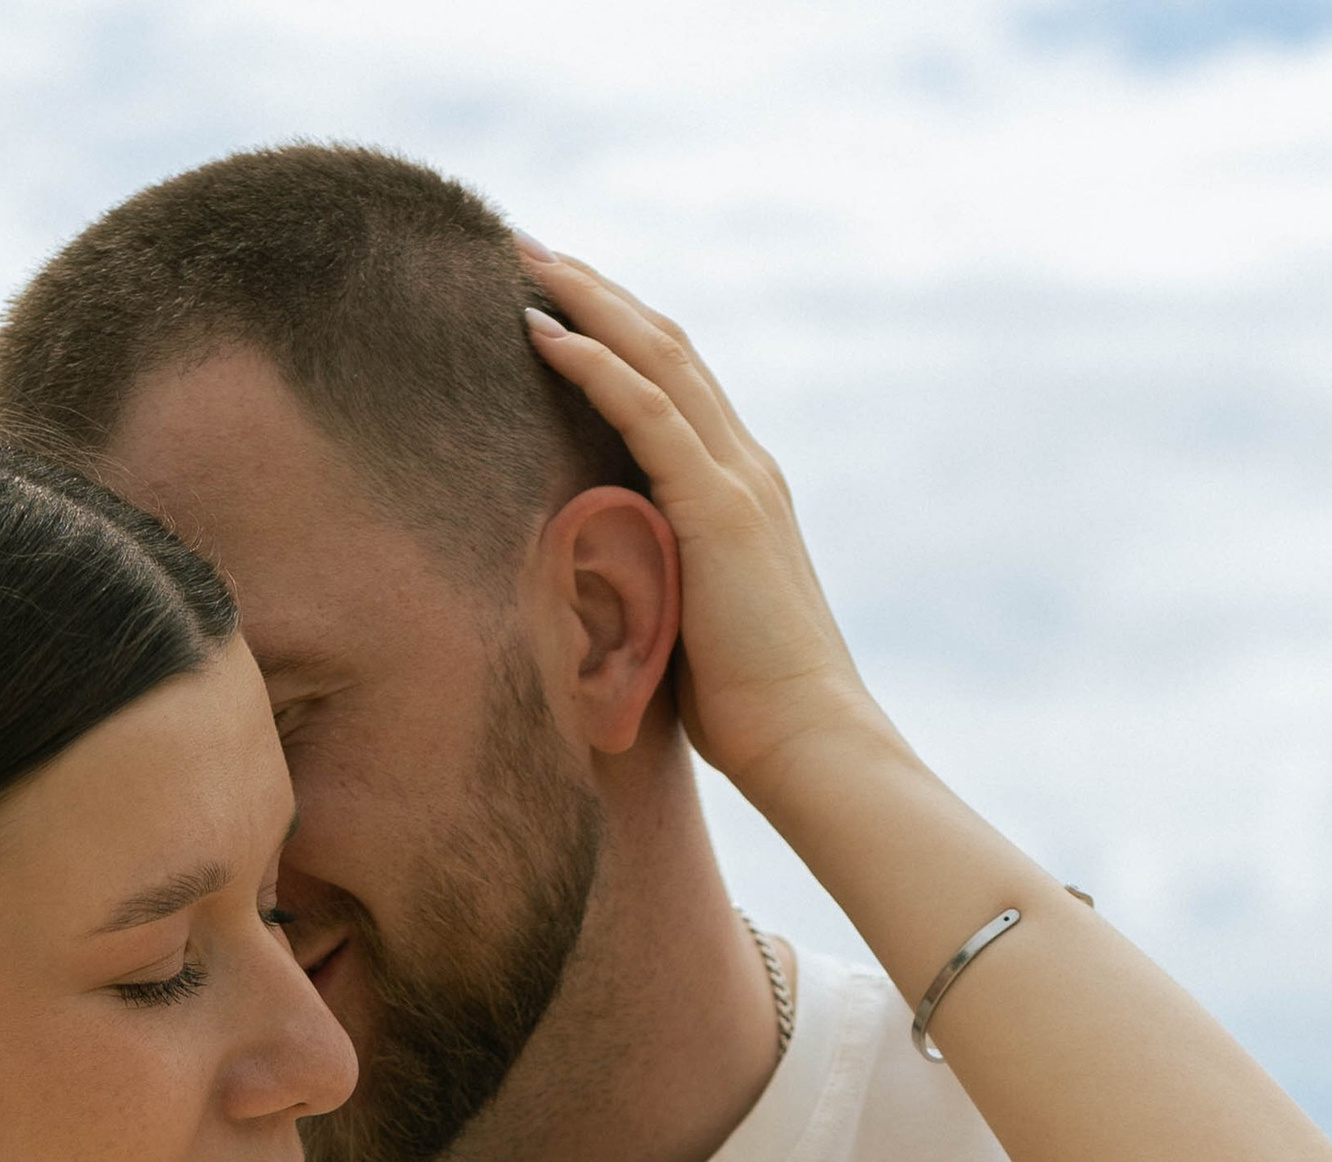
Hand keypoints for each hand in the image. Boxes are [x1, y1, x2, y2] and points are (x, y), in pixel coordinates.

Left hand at [518, 243, 882, 799]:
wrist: (810, 743)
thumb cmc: (747, 714)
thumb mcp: (687, 627)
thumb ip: (651, 582)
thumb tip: (590, 589)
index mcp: (741, 492)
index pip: (678, 384)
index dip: (620, 332)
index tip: (559, 300)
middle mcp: (745, 467)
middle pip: (666, 346)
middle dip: (596, 291)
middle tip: (526, 248)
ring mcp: (736, 481)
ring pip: (657, 357)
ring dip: (586, 301)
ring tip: (522, 260)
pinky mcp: (718, 508)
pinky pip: (646, 411)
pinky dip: (593, 364)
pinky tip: (540, 333)